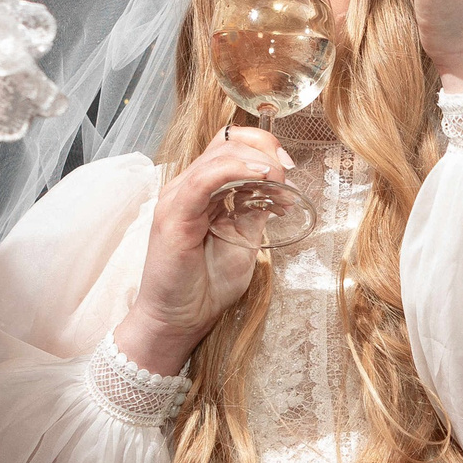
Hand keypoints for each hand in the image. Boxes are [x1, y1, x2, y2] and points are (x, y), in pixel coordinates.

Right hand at [112, 128, 290, 373]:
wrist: (179, 319)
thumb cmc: (207, 285)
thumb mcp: (244, 241)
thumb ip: (255, 212)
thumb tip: (281, 190)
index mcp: (203, 190)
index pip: (229, 146)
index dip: (262, 147)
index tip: (288, 168)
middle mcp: (188, 187)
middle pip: (226, 143)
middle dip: (265, 150)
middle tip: (288, 174)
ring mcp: (178, 198)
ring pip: (218, 155)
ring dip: (257, 162)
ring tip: (280, 181)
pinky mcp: (173, 214)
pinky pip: (204, 179)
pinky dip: (235, 170)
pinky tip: (261, 176)